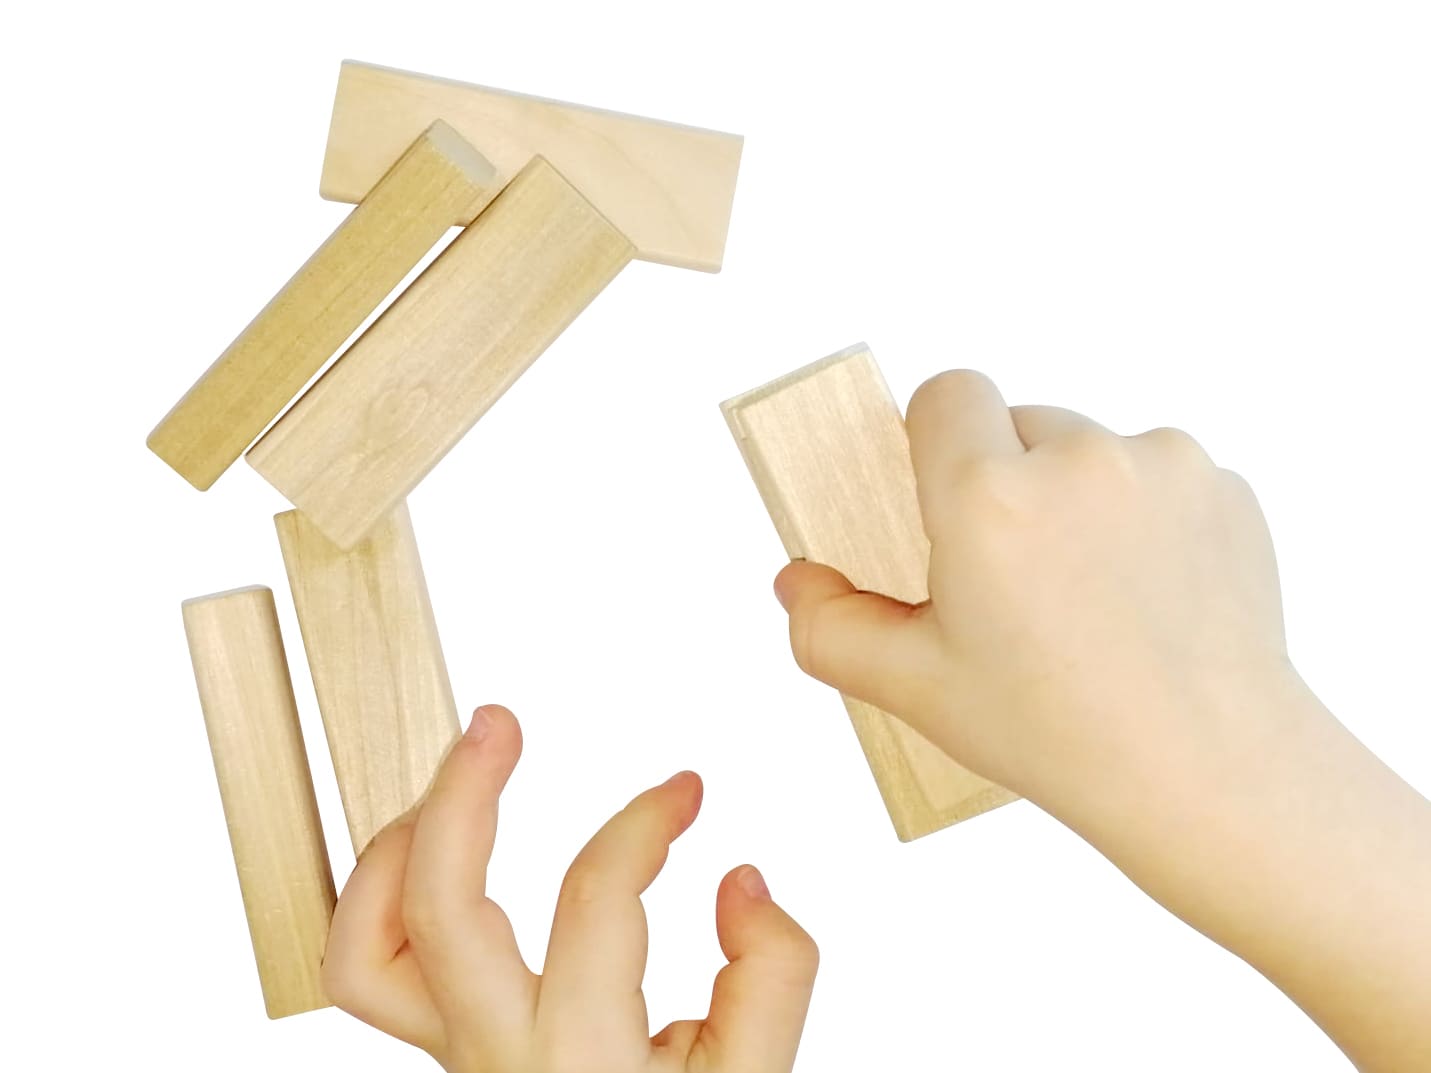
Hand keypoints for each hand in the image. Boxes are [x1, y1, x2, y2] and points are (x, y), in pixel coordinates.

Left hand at [321, 705, 817, 1072]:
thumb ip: (771, 974)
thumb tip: (738, 879)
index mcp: (584, 1059)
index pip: (596, 901)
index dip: (644, 821)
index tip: (685, 789)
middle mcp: (498, 1056)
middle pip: (437, 909)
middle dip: (461, 794)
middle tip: (498, 721)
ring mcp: (451, 1056)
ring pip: (365, 949)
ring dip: (396, 846)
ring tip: (450, 784)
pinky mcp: (437, 1049)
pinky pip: (369, 969)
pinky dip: (384, 894)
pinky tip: (432, 849)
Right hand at [771, 369, 1430, 1072]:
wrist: (1213, 772)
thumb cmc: (1058, 733)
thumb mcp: (916, 689)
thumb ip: (830, 628)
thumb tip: (797, 581)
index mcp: (986, 496)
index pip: (946, 393)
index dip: (938, 440)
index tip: (948, 500)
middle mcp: (1077, 458)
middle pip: (1018, 423)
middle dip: (1008, 481)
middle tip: (1017, 575)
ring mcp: (1162, 467)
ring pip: (1092, 451)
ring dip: (1078, 498)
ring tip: (1089, 595)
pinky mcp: (1225, 489)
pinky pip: (1161, 477)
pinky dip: (1147, 519)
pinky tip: (1149, 597)